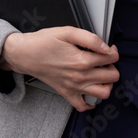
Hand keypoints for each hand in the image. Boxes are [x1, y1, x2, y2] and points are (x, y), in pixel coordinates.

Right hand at [0, 26, 119, 110]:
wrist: (25, 54)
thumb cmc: (43, 42)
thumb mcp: (67, 32)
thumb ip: (90, 39)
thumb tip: (106, 48)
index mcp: (81, 60)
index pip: (111, 58)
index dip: (113, 51)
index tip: (108, 48)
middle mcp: (79, 76)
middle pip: (112, 77)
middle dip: (112, 66)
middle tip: (104, 60)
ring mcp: (74, 87)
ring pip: (103, 93)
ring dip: (107, 84)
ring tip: (100, 74)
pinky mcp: (66, 93)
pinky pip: (83, 106)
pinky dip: (91, 102)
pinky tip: (91, 90)